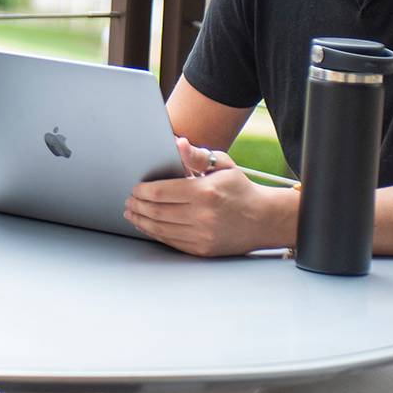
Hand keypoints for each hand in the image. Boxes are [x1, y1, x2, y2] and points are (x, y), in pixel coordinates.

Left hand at [123, 136, 293, 256]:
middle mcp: (202, 216)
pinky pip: (172, 242)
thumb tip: (178, 143)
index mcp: (205, 192)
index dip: (143, 190)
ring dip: (142, 221)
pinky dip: (156, 234)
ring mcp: (202, 235)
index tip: (135, 188)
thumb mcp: (223, 165)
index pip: (162, 191)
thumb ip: (198, 155)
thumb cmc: (240, 189)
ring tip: (132, 214)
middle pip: (157, 212)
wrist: (264, 219)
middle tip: (129, 201)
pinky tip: (148, 226)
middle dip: (138, 206)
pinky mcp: (203, 249)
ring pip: (161, 229)